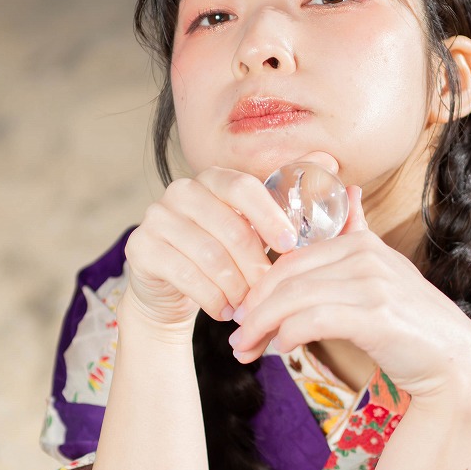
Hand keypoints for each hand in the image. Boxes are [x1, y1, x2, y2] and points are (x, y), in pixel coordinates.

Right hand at [119, 165, 300, 336]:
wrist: (173, 289)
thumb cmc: (225, 255)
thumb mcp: (258, 228)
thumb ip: (289, 196)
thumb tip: (330, 159)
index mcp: (213, 179)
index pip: (244, 187)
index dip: (270, 216)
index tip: (289, 245)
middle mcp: (181, 191)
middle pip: (230, 228)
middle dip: (256, 266)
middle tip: (268, 292)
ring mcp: (156, 217)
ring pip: (210, 256)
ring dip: (235, 287)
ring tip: (246, 305)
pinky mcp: (140, 247)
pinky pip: (185, 275)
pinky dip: (211, 298)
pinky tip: (223, 310)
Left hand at [226, 188, 470, 400]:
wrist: (455, 360)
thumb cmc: (409, 323)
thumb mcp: (382, 272)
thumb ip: (359, 234)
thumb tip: (349, 190)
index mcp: (359, 243)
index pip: (290, 261)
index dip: (259, 288)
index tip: (242, 315)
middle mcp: (364, 256)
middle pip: (286, 277)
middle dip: (254, 309)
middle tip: (236, 339)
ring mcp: (371, 283)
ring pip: (294, 299)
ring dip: (262, 327)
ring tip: (246, 350)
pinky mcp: (374, 315)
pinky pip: (313, 320)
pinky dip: (289, 334)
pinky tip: (281, 348)